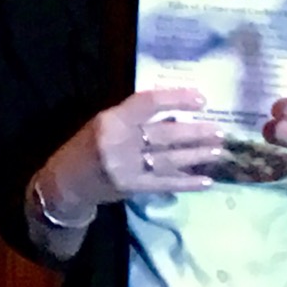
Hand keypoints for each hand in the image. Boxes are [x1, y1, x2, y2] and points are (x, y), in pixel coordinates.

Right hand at [48, 86, 220, 211]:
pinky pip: (166, 183)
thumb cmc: (86, 147)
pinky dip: (187, 182)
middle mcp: (118, 141)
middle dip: (195, 133)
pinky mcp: (132, 187)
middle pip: (164, 134)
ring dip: (197, 155)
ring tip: (218, 151)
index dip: (176, 99)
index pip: (148, 103)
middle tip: (220, 131)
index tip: (201, 99)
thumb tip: (175, 116)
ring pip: (169, 159)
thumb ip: (133, 120)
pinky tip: (207, 181)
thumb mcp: (104, 125)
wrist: (66, 182)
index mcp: (111, 119)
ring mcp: (126, 166)